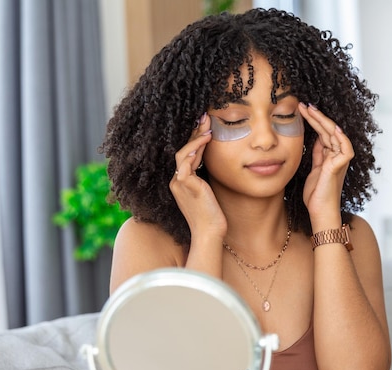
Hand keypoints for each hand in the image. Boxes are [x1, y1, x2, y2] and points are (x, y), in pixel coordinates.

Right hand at [169, 114, 226, 238]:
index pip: (186, 155)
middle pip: (182, 150)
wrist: (210, 233)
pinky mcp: (185, 184)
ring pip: (182, 152)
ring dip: (195, 136)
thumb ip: (207, 178)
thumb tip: (215, 163)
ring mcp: (178, 182)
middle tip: (204, 116)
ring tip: (207, 123)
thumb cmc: (212, 215)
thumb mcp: (209, 192)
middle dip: (193, 132)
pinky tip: (206, 139)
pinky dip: (195, 148)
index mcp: (180, 182)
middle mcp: (176, 181)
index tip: (205, 126)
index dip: (195, 139)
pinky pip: (185, 161)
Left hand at [299, 103, 353, 220]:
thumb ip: (317, 154)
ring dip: (322, 121)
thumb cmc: (316, 194)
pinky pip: (345, 148)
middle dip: (316, 116)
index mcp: (330, 155)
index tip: (302, 110)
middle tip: (304, 104)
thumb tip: (317, 139)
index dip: (314, 120)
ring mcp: (340, 161)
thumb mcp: (313, 169)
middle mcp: (337, 155)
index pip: (323, 132)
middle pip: (328, 130)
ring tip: (310, 109)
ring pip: (335, 134)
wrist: (320, 211)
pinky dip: (341, 138)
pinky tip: (332, 128)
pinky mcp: (339, 167)